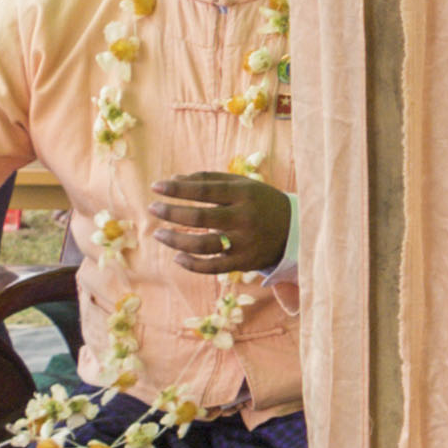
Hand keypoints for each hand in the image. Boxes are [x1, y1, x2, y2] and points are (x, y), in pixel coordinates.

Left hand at [153, 171, 291, 274]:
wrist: (295, 229)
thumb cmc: (260, 202)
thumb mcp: (241, 185)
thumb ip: (208, 180)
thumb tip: (173, 180)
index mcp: (244, 194)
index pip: (204, 190)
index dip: (178, 189)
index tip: (156, 186)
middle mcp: (245, 218)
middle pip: (200, 217)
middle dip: (171, 212)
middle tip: (152, 208)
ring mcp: (245, 242)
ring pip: (203, 245)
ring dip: (176, 240)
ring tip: (158, 234)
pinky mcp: (244, 262)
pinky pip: (213, 267)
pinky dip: (192, 264)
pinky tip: (177, 257)